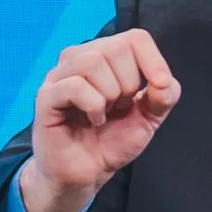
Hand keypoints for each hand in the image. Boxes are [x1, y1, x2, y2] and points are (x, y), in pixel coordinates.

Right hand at [22, 29, 179, 211]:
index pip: (135, 37)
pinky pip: (75, 85)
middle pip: (116, 47)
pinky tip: (93, 120)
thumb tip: (163, 80)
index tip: (159, 88)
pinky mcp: (46, 96)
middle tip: (119, 107)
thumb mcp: (149, 117)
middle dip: (128, 84)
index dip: (153, 60)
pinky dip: (93, 106)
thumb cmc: (112, 141)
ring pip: (93, 61)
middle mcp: (80, 58)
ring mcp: (60, 76)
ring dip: (110, 94)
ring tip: (105, 113)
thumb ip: (164, 95)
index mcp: (105, 57)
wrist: (87, 174)